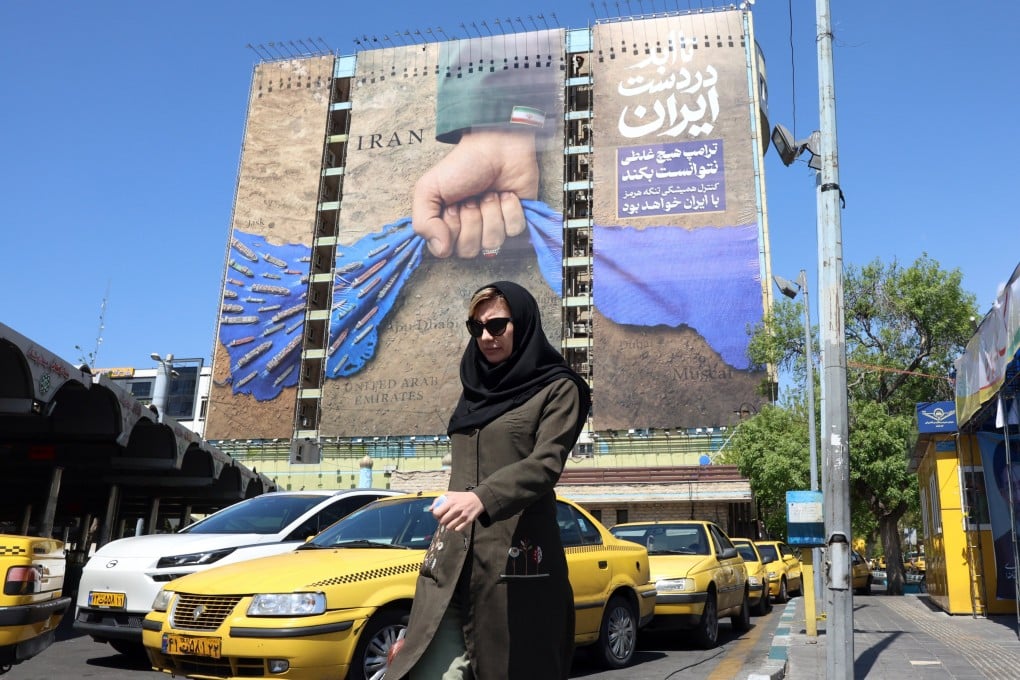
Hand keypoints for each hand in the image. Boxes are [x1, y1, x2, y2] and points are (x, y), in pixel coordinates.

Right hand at [412, 128, 538, 257]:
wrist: (496, 146)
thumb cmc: (462, 166)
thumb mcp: (429, 189)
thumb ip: (423, 223)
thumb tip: (441, 250)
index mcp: (447, 227)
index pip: (447, 250)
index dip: (451, 228)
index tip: (452, 205)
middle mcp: (471, 232)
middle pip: (470, 250)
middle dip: (472, 219)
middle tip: (472, 198)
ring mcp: (495, 228)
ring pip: (493, 242)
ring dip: (491, 212)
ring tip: (490, 194)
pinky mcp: (517, 221)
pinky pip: (514, 230)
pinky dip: (510, 208)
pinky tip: (506, 194)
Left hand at [432, 491, 483, 531]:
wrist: (478, 499)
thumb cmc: (462, 497)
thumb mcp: (450, 494)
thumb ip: (438, 500)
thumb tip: (430, 509)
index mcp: (451, 502)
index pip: (437, 513)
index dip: (435, 515)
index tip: (437, 515)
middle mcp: (456, 509)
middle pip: (442, 521)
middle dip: (441, 521)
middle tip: (444, 519)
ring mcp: (463, 516)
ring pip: (449, 527)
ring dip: (448, 525)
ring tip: (450, 522)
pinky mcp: (468, 521)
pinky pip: (457, 529)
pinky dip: (455, 528)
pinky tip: (456, 524)